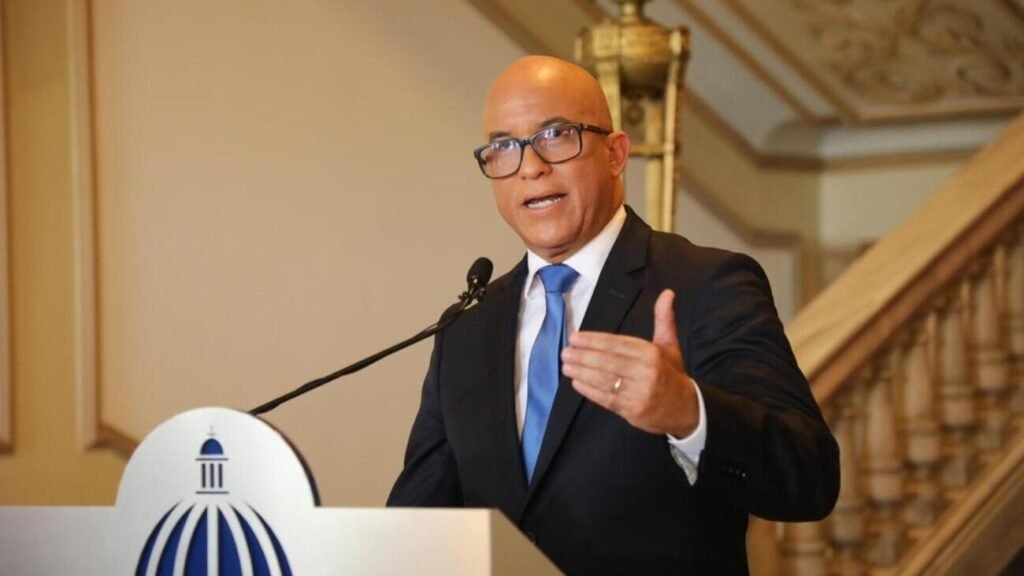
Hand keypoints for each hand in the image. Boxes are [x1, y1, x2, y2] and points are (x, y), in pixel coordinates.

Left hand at [561, 289, 698, 436]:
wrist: (686, 409)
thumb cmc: (671, 373)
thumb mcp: (670, 344)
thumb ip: (664, 319)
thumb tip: (667, 292)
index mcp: (653, 354)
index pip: (618, 345)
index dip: (594, 341)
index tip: (575, 338)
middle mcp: (646, 373)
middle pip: (609, 362)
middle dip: (583, 356)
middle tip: (565, 351)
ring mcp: (639, 394)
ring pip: (605, 381)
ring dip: (582, 372)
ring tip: (566, 366)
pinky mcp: (633, 411)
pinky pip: (607, 399)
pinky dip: (590, 391)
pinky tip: (577, 382)